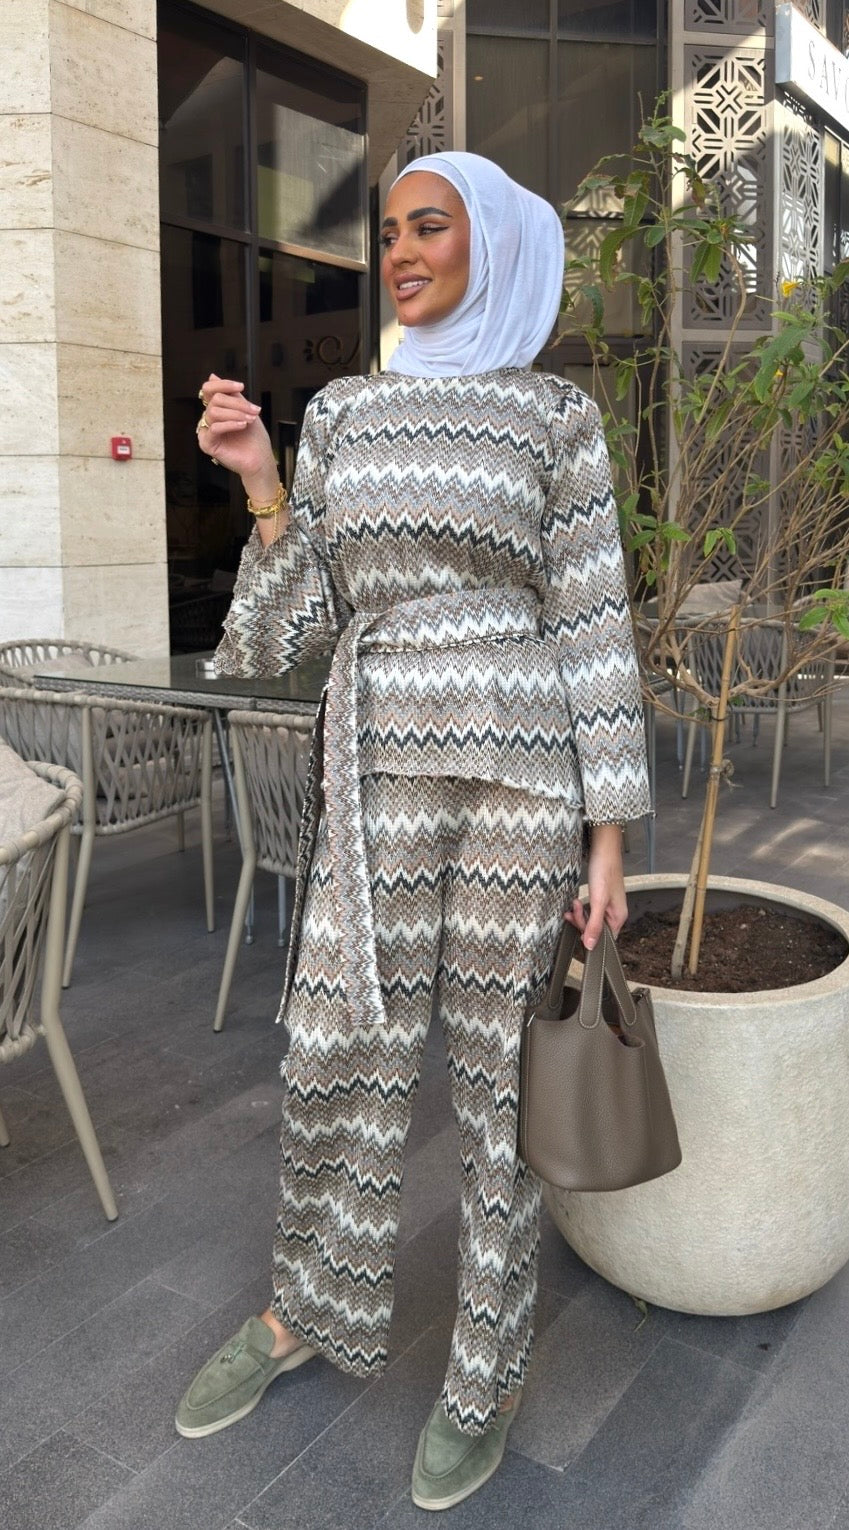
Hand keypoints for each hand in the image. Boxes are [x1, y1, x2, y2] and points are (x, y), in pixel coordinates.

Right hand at [197, 374, 276, 486]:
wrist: (260, 460)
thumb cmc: (254, 437)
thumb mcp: (245, 410)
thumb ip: (232, 395)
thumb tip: (212, 376)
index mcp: (217, 409)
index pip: (209, 390)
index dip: (223, 384)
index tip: (241, 387)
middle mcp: (209, 419)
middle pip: (215, 399)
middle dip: (237, 403)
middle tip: (254, 411)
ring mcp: (207, 432)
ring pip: (214, 412)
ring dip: (236, 413)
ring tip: (250, 420)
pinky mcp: (207, 444)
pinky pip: (215, 428)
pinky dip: (230, 424)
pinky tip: (242, 426)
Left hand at [564, 823, 626, 949]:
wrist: (603, 849)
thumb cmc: (605, 871)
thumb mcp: (598, 901)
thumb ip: (594, 924)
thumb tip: (590, 946)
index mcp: (619, 917)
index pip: (605, 939)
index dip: (590, 936)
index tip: (578, 927)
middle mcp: (614, 914)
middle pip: (596, 930)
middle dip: (581, 921)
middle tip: (574, 909)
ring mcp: (607, 906)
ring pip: (590, 920)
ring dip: (579, 914)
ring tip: (574, 903)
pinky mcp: (600, 898)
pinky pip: (589, 911)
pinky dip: (580, 908)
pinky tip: (575, 902)